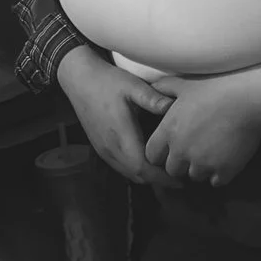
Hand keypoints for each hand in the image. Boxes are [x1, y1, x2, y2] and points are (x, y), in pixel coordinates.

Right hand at [55, 45, 171, 186]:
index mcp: (120, 135)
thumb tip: (174, 107)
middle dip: (158, 181)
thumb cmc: (107, 82)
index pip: (142, 168)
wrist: (79, 80)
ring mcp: (104, 150)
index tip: (180, 179)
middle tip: (180, 178)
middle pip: (137, 176)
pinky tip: (148, 163)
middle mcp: (110, 148)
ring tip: (167, 173)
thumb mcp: (132, 85)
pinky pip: (121, 167)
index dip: (161, 177)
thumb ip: (153, 98)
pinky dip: (136, 171)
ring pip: (128, 173)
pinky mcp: (100, 148)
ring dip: (147, 177)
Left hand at [143, 65, 260, 187]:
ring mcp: (202, 163)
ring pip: (195, 176)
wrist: (247, 99)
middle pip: (172, 170)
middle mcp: (181, 151)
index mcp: (168, 132)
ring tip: (211, 155)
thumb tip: (151, 86)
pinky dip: (219, 174)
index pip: (152, 155)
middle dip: (180, 164)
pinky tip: (225, 162)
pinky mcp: (223, 170)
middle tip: (193, 153)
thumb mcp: (184, 84)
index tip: (171, 149)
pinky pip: (216, 182)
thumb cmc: (215, 88)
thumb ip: (163, 88)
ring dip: (200, 169)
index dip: (160, 154)